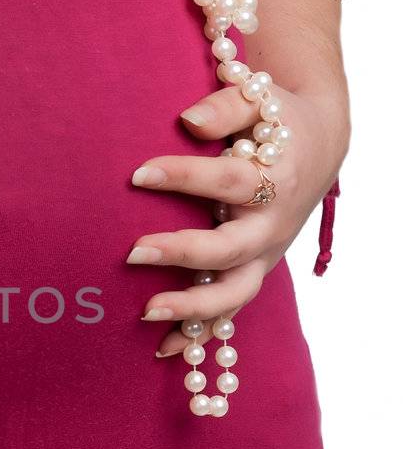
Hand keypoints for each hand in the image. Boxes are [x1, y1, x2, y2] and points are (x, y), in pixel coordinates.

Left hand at [126, 80, 349, 358]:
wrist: (315, 149)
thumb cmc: (277, 121)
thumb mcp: (260, 100)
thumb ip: (225, 107)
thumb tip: (188, 121)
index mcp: (273, 180)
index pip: (228, 181)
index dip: (184, 177)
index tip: (137, 173)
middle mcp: (271, 226)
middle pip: (230, 249)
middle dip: (182, 254)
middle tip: (133, 252)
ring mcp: (264, 256)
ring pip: (234, 294)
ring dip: (191, 309)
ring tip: (144, 311)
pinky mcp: (253, 273)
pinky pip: (227, 312)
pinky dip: (197, 334)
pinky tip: (160, 349)